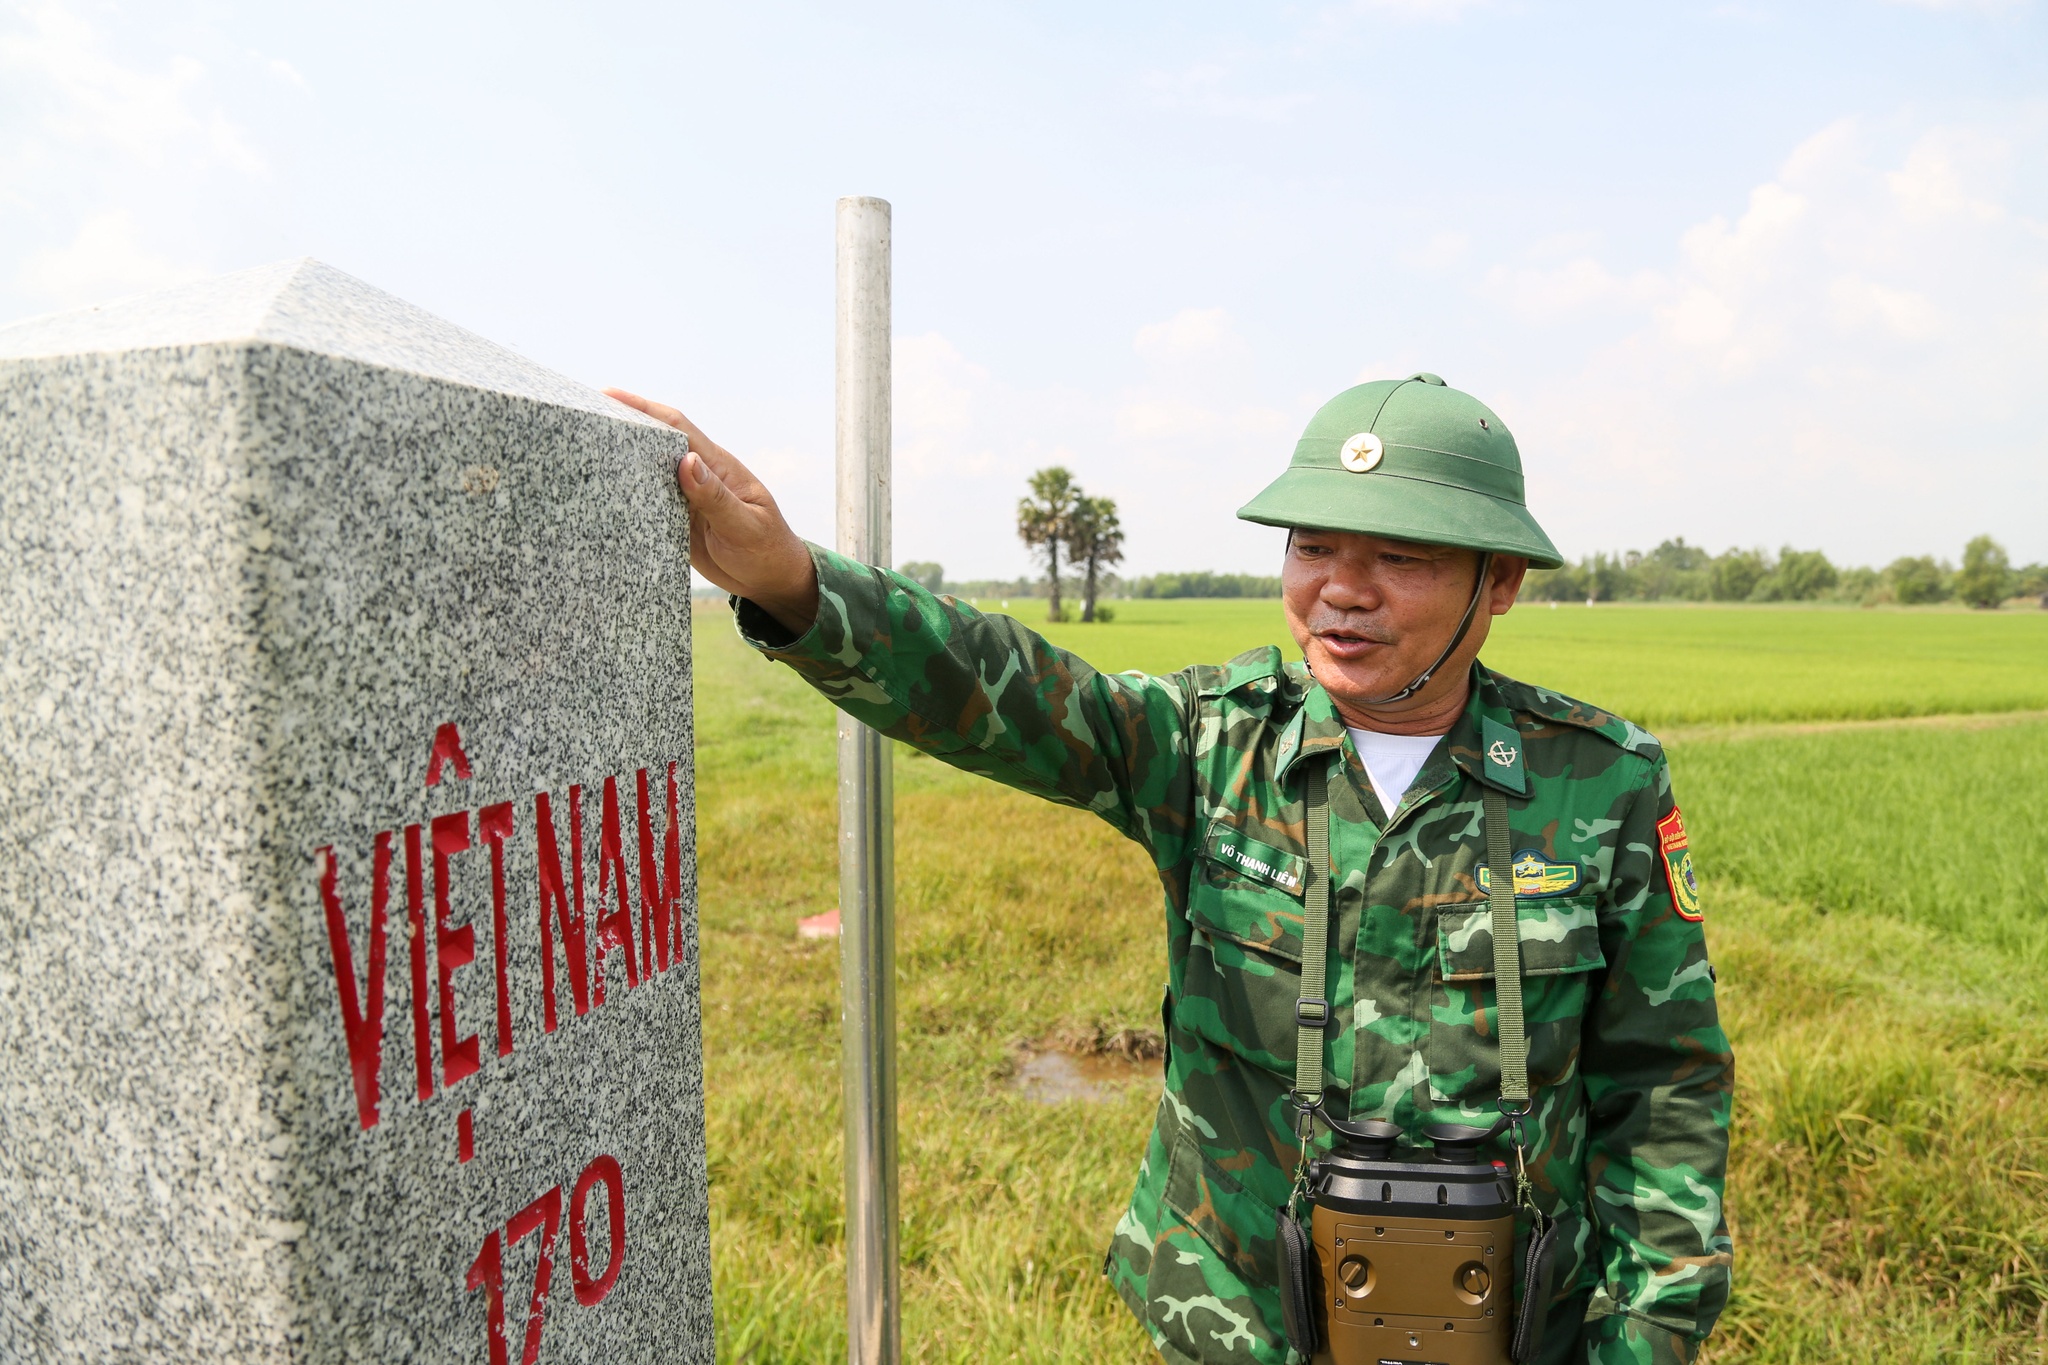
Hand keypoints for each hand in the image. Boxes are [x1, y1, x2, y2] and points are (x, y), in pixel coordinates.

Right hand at [604, 389, 819, 633]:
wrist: (774, 581)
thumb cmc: (768, 550)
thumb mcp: (745, 527)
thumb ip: (716, 497)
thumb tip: (687, 461)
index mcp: (718, 468)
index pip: (678, 429)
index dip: (645, 409)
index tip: (610, 395)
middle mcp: (699, 478)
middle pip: (657, 445)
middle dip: (624, 427)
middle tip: (584, 416)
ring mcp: (686, 499)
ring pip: (648, 473)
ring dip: (622, 462)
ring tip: (581, 450)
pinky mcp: (677, 522)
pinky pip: (648, 505)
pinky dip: (628, 498)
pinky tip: (602, 496)